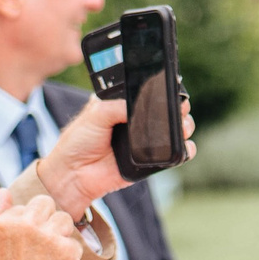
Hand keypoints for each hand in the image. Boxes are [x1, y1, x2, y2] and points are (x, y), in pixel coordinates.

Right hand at [0, 192, 85, 259]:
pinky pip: (75, 243)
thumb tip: (3, 190)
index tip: (26, 247)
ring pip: (65, 220)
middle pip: (47, 203)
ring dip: (60, 236)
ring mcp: (48, 237)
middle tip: (42, 248)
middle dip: (47, 221)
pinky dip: (70, 257)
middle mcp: (26, 225)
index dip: (28, 226)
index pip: (26, 206)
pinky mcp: (67, 251)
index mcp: (4, 223)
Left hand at [30, 94, 200, 217]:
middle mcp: (135, 121)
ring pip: (173, 131)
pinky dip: (184, 151)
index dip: (161, 88)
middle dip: (178, 107)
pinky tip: (185, 147)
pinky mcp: (149, 161)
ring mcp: (144, 141)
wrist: (74, 174)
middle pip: (165, 110)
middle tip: (181, 107)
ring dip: (184, 126)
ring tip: (184, 125)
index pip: (147, 92)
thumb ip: (117, 106)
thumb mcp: (95, 114)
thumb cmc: (78, 141)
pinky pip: (172, 155)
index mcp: (122, 105)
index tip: (173, 84)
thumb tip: (141, 104)